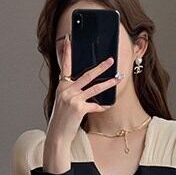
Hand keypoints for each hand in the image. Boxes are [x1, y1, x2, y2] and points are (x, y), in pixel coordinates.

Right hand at [43, 35, 120, 172]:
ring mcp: (72, 99)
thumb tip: (88, 85)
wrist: (57, 135)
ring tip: (118, 78)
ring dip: (109, 83)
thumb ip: (72, 91)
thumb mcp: (64, 101)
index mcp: (62, 86)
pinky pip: (96, 105)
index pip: (65, 65)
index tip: (69, 39)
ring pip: (95, 88)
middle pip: (87, 75)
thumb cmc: (62, 119)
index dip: (67, 52)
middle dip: (101, 67)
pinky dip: (103, 106)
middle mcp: (66, 90)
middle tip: (111, 60)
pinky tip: (109, 104)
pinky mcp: (79, 108)